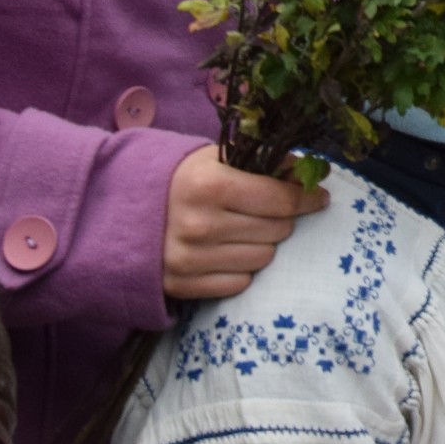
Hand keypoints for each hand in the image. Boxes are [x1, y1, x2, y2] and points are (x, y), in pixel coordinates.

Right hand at [163, 147, 327, 300]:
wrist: (125, 212)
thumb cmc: (181, 179)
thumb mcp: (217, 158)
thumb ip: (264, 161)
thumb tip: (309, 170)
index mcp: (210, 185)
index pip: (282, 199)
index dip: (307, 196)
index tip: (319, 196)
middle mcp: (200, 224)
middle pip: (278, 230)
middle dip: (283, 219)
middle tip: (274, 211)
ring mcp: (190, 258)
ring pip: (263, 258)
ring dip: (264, 244)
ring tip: (246, 230)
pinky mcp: (183, 284)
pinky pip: (240, 282)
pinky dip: (242, 269)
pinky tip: (228, 251)